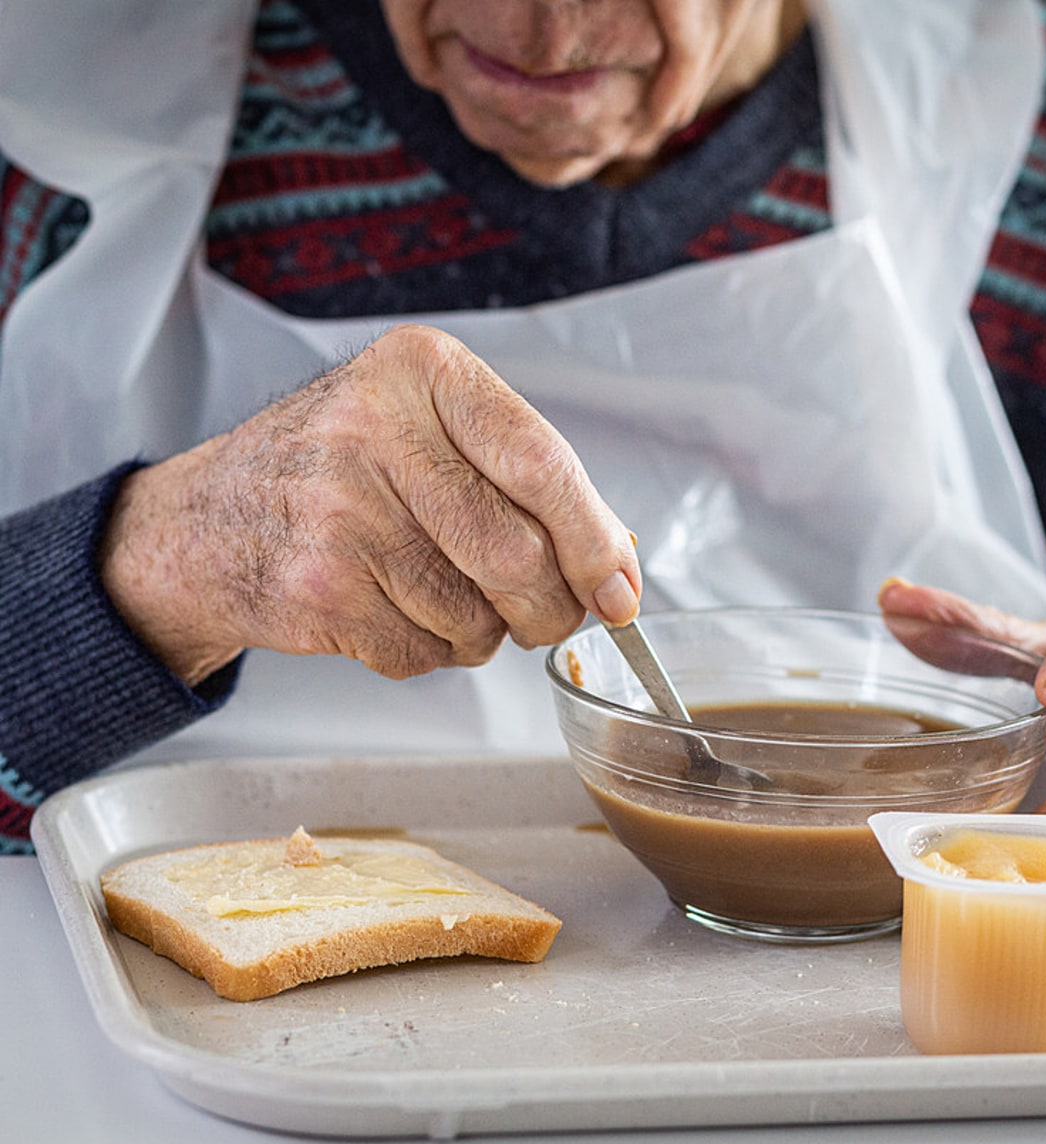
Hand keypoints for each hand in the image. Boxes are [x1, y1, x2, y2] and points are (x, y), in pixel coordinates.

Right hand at [100, 324, 640, 684]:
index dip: (595, 541)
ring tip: (438, 594)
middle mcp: (376, 427)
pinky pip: (425, 653)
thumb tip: (620, 567)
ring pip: (477, 616)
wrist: (207, 519)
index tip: (621, 590)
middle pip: (519, 554)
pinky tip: (392, 610)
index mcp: (423, 371)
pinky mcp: (317, 585)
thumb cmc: (338, 471)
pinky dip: (431, 651)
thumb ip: (524, 481)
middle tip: (544, 614)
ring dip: (483, 632)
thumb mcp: (427, 431)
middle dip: (549, 608)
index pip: (542, 462)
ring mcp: (340, 509)